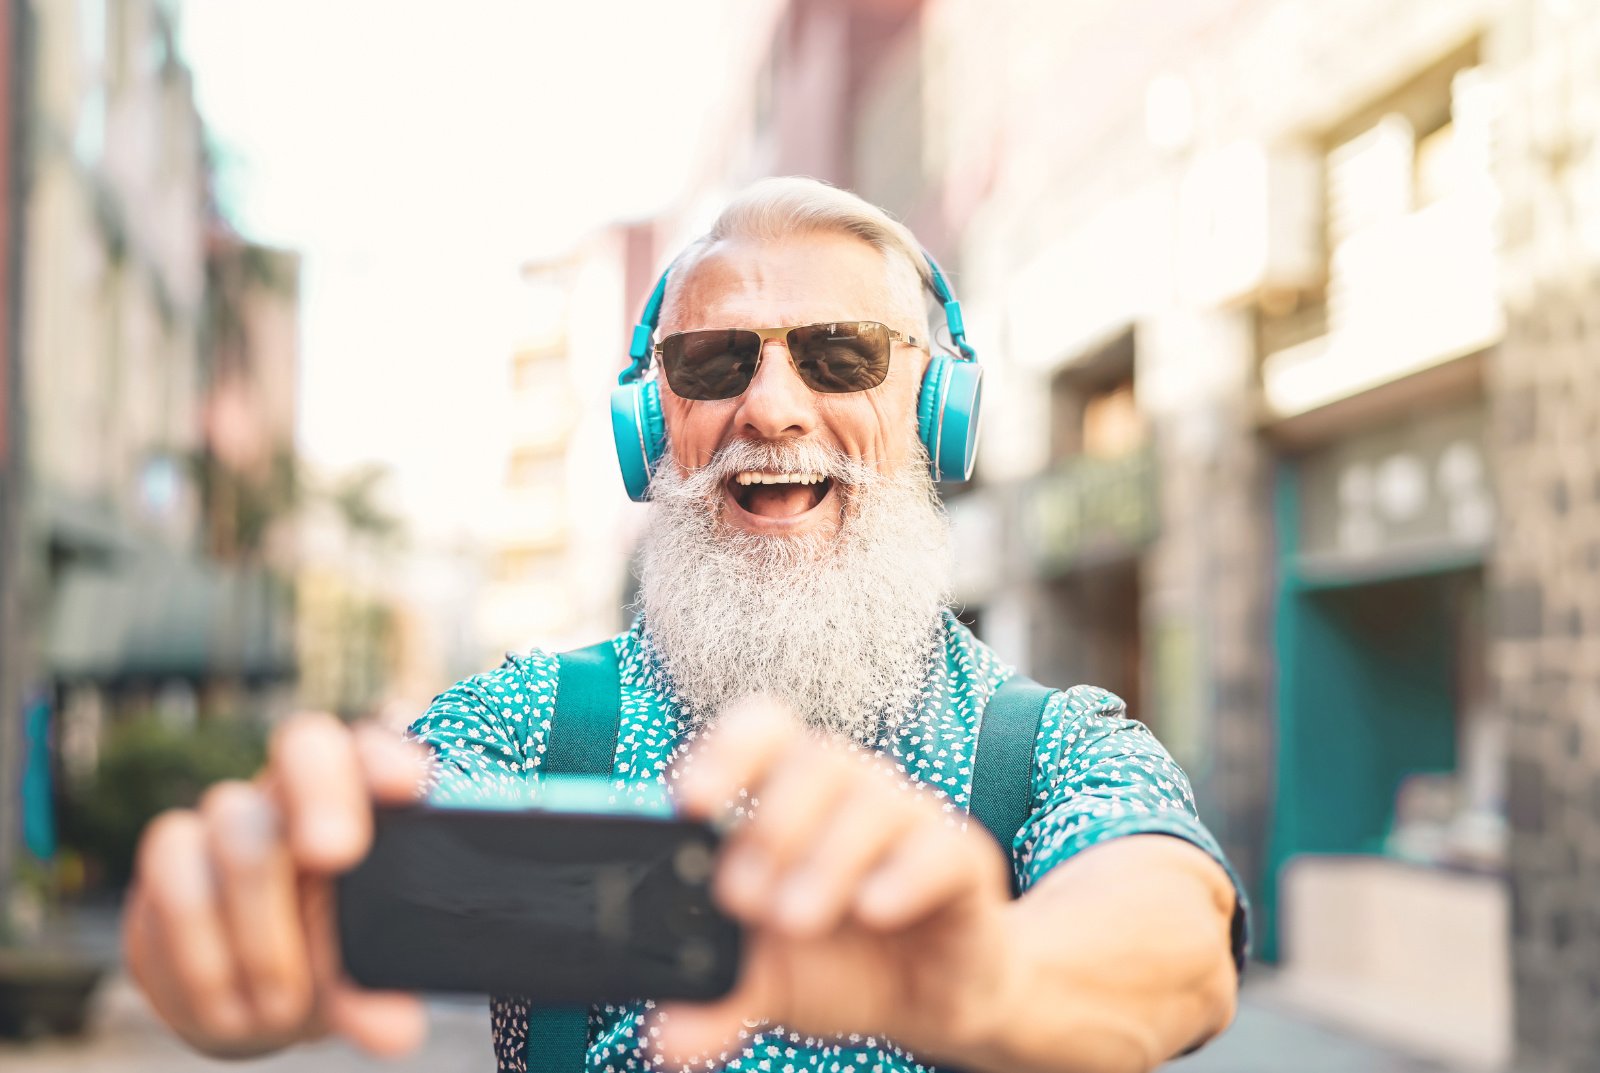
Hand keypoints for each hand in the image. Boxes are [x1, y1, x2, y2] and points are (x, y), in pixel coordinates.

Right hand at [121, 713, 431, 1057]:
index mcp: (363, 793)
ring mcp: (227, 819)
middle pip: (304, 745)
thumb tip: (394, 1031)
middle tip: (339, 854)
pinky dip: (202, 963)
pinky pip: (167, 892)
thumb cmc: (341, 957)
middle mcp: (296, 789)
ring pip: (232, 828)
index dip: (386, 752)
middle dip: (323, 802)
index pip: (377, 741)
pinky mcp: (168, 865)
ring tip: (283, 1006)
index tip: (409, 784)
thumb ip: (383, 987)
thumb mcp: (371, 969)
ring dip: (258, 928)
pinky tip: (230, 1010)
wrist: (267, 995)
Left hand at [656, 698, 1016, 1066]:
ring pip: (874, 800)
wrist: (932, 998)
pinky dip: (902, 876)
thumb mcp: (769, 982)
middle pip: (815, 758)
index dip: (725, 750)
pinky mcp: (961, 861)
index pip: (764, 730)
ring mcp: (910, 820)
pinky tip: (871, 911)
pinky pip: (939, 847)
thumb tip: (664, 1038)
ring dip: (827, 858)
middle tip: (741, 896)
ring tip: (795, 920)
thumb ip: (717, 997)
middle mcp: (852, 791)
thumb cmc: (843, 959)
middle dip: (770, 826)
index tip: (689, 802)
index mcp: (794, 796)